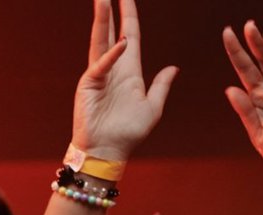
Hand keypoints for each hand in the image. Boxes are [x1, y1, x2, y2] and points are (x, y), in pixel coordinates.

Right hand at [71, 0, 177, 161]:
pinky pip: (101, 64)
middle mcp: (112, 68)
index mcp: (129, 71)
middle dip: (111, 10)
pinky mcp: (88, 85)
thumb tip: (173, 67)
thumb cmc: (129, 134)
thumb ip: (161, 85)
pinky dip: (111, 54)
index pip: (130, 35)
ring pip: (100, 40)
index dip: (129, 15)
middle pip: (111, 31)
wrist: (108, 152)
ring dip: (102, 20)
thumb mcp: (153, 107)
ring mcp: (98, 75)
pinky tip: (121, 42)